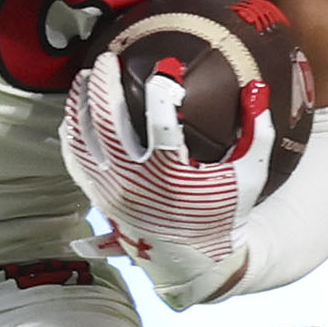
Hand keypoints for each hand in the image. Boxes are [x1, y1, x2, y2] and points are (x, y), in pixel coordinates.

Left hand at [59, 62, 269, 310]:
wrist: (197, 266)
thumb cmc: (226, 215)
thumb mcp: (249, 175)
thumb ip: (257, 130)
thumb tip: (255, 87)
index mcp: (171, 174)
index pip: (159, 117)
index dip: (163, 86)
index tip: (168, 66)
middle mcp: (135, 182)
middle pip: (108, 119)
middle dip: (105, 82)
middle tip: (108, 60)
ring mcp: (112, 191)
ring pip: (83, 137)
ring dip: (80, 102)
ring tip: (86, 77)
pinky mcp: (100, 199)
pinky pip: (74, 160)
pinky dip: (71, 134)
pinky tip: (75, 114)